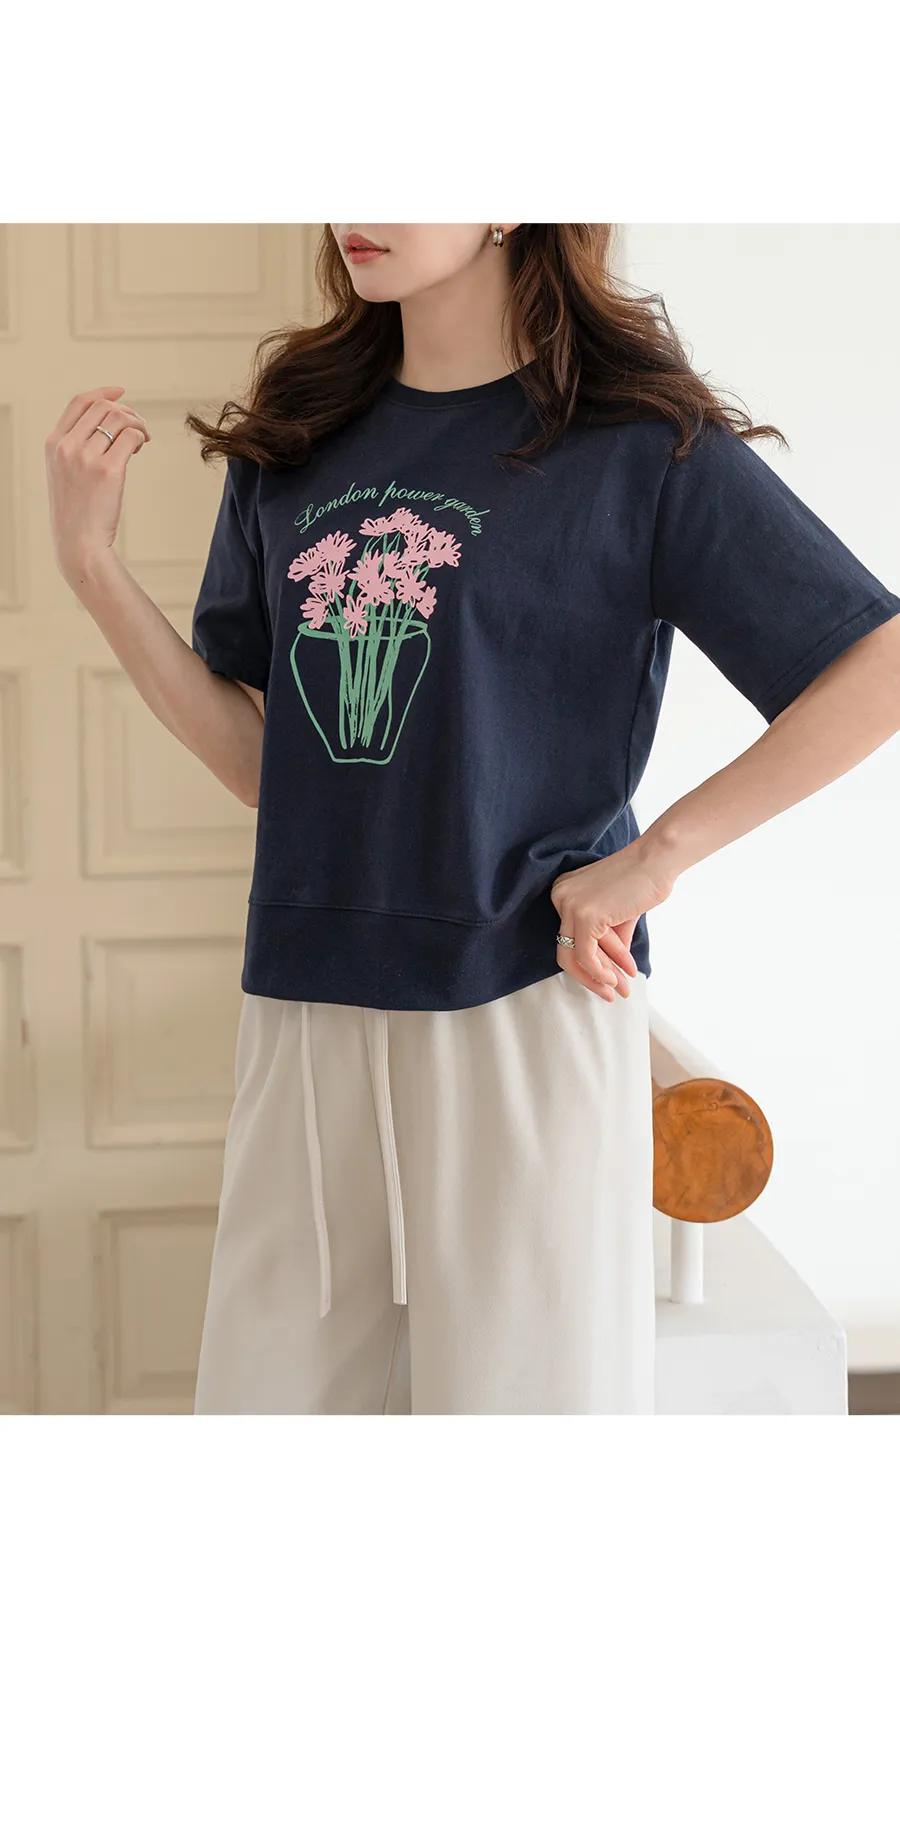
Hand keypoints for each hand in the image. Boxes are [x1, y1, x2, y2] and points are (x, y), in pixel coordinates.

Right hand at [45, 386, 151, 583]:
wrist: (78, 543)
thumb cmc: (76, 512)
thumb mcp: (64, 473)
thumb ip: (76, 447)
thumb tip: (110, 425)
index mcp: (53, 443)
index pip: (79, 402)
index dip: (103, 392)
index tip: (121, 392)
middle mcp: (67, 446)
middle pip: (103, 407)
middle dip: (127, 411)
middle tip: (138, 427)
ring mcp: (86, 457)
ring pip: (119, 418)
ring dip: (137, 423)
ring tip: (142, 439)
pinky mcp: (108, 470)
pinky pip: (131, 437)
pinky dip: (140, 437)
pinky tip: (139, 448)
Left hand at [550, 844, 674, 1000]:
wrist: (658, 860)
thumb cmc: (642, 883)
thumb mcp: (617, 917)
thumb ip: (607, 943)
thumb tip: (605, 974)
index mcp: (564, 892)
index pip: (569, 939)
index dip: (591, 964)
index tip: (609, 980)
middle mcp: (560, 896)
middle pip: (565, 951)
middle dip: (590, 976)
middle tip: (611, 993)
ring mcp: (569, 905)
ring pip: (574, 957)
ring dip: (602, 977)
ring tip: (622, 990)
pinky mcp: (584, 915)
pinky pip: (586, 956)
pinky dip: (601, 972)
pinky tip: (618, 979)